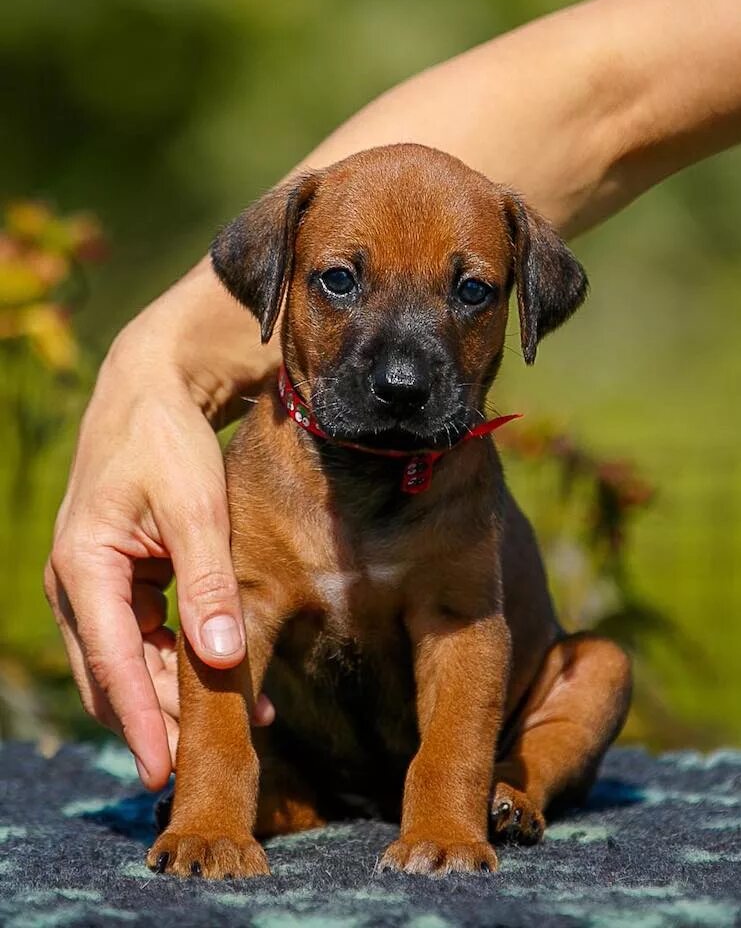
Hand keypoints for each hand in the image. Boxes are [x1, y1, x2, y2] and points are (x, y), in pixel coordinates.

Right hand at [44, 290, 276, 789]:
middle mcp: (77, 582)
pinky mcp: (119, 575)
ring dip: (175, 689)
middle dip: (160, 716)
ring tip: (240, 718)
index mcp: (84, 566)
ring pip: (130, 658)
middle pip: (115, 672)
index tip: (165, 772)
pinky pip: (143, 632)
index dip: (142, 722)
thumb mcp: (196, 509)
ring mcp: (95, 580)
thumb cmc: (168, 441)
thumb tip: (223, 659)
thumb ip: (209, 584)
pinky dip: (179, 656)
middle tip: (209, 758)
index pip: (113, 664)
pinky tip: (228, 669)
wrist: (151, 391)